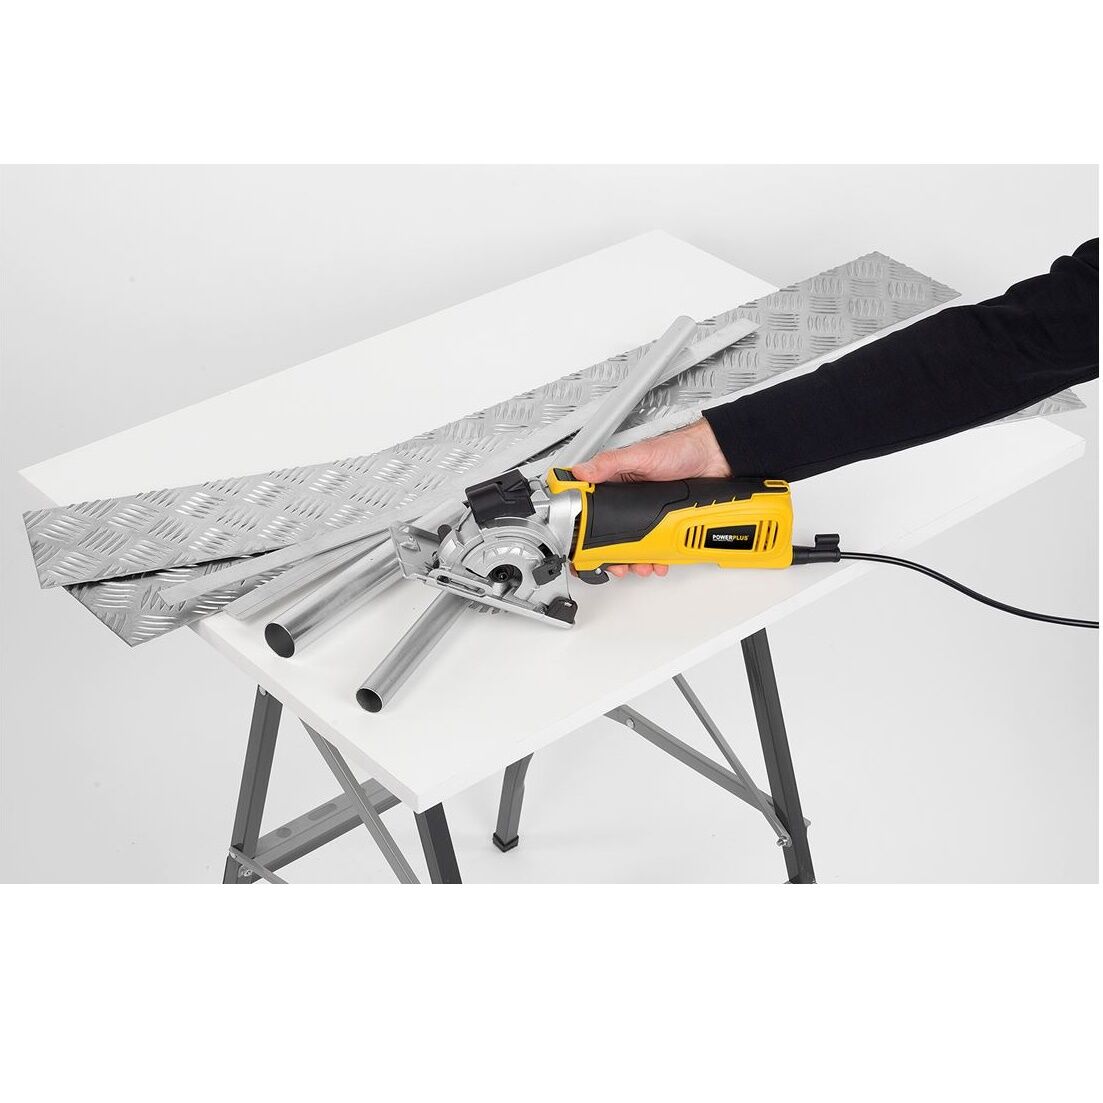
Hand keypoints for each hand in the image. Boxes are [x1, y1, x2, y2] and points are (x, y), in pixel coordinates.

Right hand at [571, 419, 730, 577]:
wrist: (715, 458)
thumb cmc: (679, 449)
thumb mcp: (640, 455)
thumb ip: (610, 463)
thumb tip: (581, 472)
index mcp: (615, 483)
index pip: (591, 509)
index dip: (584, 532)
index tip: (583, 549)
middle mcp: (629, 500)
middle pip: (611, 535)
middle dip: (613, 555)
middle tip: (617, 565)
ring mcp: (648, 513)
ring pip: (634, 545)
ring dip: (635, 561)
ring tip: (641, 565)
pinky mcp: (666, 521)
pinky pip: (656, 545)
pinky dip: (656, 557)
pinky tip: (659, 560)